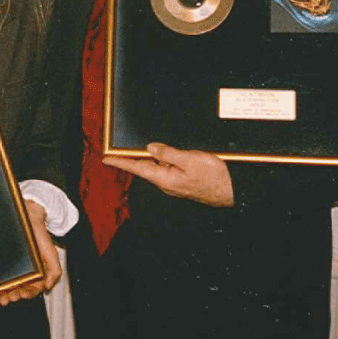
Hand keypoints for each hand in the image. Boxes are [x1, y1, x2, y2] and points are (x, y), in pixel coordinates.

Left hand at [0, 200, 62, 305]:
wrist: (28, 216)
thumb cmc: (40, 235)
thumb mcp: (51, 252)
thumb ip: (54, 270)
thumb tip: (48, 285)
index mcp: (36, 272)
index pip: (32, 288)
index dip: (28, 294)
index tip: (24, 294)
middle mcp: (23, 271)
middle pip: (18, 289)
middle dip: (14, 296)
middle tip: (10, 297)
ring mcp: (12, 266)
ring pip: (7, 284)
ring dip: (4, 293)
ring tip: (2, 296)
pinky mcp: (2, 260)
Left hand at [104, 143, 234, 207]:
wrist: (232, 190)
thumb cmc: (213, 177)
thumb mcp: (189, 160)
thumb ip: (168, 153)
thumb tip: (150, 147)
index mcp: (164, 178)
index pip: (136, 167)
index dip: (120, 161)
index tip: (105, 158)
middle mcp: (166, 183)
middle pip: (145, 167)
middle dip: (132, 158)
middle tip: (118, 149)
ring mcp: (175, 183)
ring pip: (157, 167)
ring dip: (148, 158)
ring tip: (139, 148)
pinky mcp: (183, 182)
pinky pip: (167, 169)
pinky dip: (162, 160)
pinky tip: (163, 153)